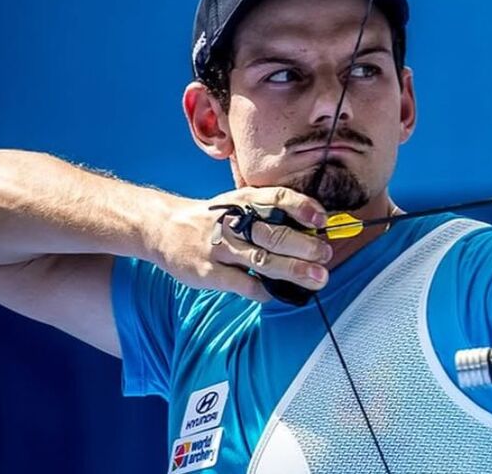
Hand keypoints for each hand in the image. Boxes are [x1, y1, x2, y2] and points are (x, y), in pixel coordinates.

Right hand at [153, 186, 333, 301]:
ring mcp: (219, 247)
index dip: (302, 207)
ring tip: (317, 278)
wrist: (165, 228)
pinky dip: (264, 290)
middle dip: (305, 246)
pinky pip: (243, 284)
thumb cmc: (215, 219)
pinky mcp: (208, 271)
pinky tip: (279, 292)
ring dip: (293, 270)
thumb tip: (314, 230)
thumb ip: (269, 214)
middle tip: (326, 256)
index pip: (277, 198)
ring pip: (262, 260)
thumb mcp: (238, 205)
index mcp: (244, 201)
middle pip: (274, 234)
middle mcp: (233, 222)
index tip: (323, 220)